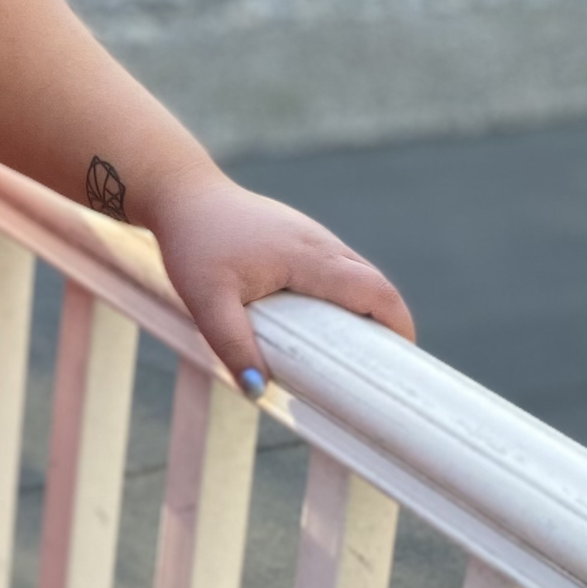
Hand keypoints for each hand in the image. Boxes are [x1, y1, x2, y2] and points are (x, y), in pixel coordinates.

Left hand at [143, 166, 414, 387]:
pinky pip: (339, 268)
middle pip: (375, 284)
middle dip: (389, 323)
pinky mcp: (301, 238)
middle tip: (384, 367)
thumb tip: (258, 391)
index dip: (398, 324)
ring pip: (358, 274)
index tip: (404, 359)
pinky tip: (328, 323)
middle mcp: (321, 244)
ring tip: (359, 353)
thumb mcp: (204, 300)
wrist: (182, 195)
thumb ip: (232, 346)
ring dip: (368, 309)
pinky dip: (348, 295)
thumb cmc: (193, 243)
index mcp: (310, 258)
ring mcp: (313, 237)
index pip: (375, 291)